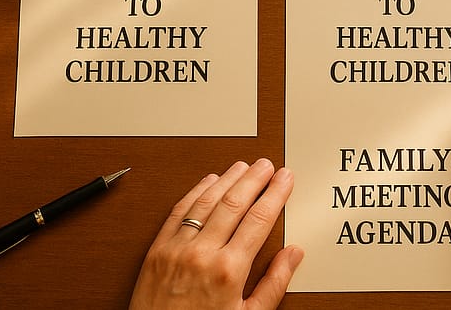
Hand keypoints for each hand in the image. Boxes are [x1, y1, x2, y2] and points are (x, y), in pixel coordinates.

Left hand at [129, 158, 303, 309]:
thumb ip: (273, 284)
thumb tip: (293, 255)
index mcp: (229, 270)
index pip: (259, 218)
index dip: (275, 193)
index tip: (285, 179)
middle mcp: (202, 254)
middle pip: (234, 202)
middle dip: (254, 179)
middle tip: (267, 165)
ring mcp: (177, 249)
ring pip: (206, 201)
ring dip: (227, 179)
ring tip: (242, 166)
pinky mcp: (157, 250)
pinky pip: (179, 211)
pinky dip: (195, 192)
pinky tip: (208, 182)